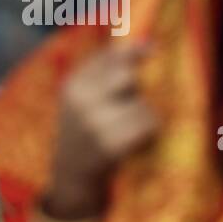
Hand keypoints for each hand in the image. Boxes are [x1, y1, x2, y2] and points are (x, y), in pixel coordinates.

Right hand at [47, 41, 159, 218]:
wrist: (70, 178)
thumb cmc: (84, 132)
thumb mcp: (83, 98)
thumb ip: (106, 71)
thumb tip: (148, 43)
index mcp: (73, 83)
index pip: (110, 56)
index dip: (134, 52)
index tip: (153, 49)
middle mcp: (80, 99)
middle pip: (128, 77)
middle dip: (137, 89)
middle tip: (132, 105)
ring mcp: (93, 122)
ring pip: (141, 104)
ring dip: (145, 115)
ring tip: (133, 129)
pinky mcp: (109, 145)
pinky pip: (146, 126)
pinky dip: (149, 133)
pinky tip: (138, 142)